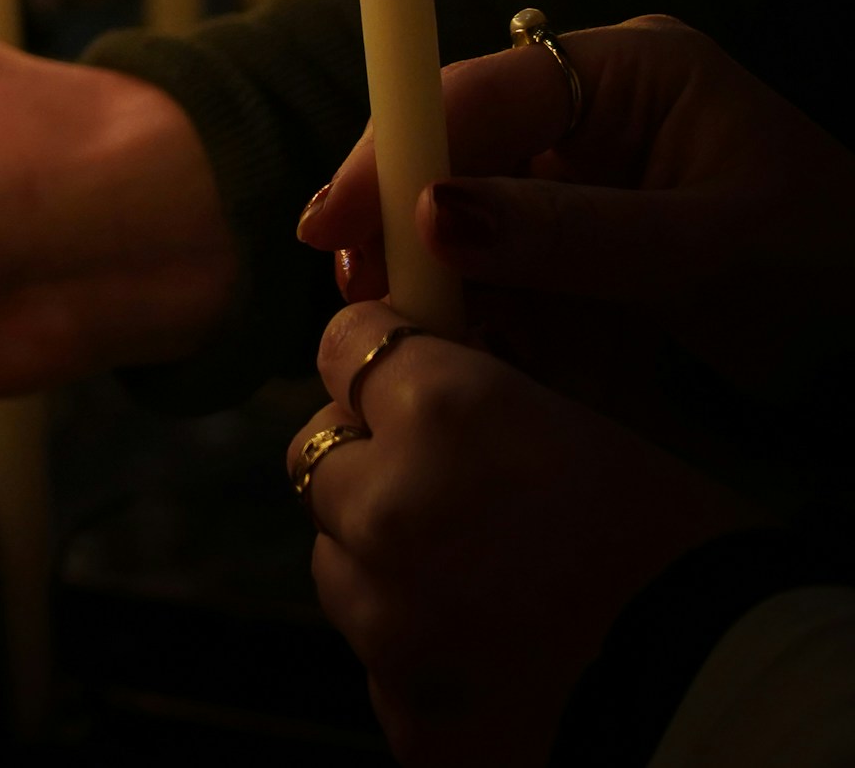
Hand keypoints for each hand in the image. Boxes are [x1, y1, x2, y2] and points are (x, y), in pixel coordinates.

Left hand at [289, 302, 748, 765]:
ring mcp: (382, 619)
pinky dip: (416, 648)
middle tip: (439, 486)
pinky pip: (378, 657)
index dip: (377, 356)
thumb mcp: (593, 432)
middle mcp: (387, 507)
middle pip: (318, 457)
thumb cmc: (693, 550)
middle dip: (367, 461)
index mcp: (444, 415)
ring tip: (472, 582)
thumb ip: (485, 403)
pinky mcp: (400, 708)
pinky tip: (490, 654)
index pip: (347, 345)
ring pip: (337, 562)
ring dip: (380, 559)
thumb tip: (428, 384)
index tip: (397, 369)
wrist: (735, 702)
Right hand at [297, 18, 854, 416]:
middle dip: (400, 220)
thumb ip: (572, 232)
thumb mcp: (710, 250)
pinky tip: (463, 348)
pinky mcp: (572, 241)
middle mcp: (589, 107)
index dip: (394, 152)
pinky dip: (472, 309)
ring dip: (429, 274)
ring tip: (411, 334)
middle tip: (361, 298)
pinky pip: (493, 265)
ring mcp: (578, 173)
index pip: (477, 90)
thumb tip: (431, 216)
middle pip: (451, 145)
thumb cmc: (831, 271)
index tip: (333, 225)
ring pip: (458, 210)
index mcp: (630, 69)